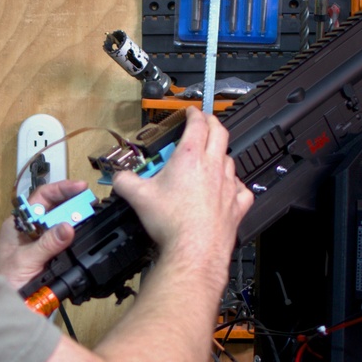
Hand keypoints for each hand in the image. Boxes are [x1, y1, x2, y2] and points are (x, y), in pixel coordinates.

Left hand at [0, 179, 89, 290]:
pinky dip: (75, 240)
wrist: (4, 307)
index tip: (80, 187)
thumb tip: (68, 227)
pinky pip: (65, 243)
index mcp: (19, 224)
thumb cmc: (5, 281)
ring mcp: (40, 244)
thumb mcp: (26, 260)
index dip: (61, 189)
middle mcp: (30, 230)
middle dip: (72, 205)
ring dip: (75, 222)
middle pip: (54, 209)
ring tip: (92, 219)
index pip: (41, 197)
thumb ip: (47, 244)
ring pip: (61, 226)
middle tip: (90, 205)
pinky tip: (85, 239)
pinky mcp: (49, 258)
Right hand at [109, 107, 251, 262]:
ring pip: (230, 159)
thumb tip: (118, 178)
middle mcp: (213, 166)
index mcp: (190, 157)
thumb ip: (125, 182)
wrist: (194, 250)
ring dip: (222, 154)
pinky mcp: (237, 205)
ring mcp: (229, 185)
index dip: (194, 114)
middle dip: (213, 123)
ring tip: (213, 156)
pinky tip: (230, 188)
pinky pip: (242, 189)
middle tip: (207, 121)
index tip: (191, 112)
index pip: (197, 125)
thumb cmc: (172, 223)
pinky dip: (236, 185)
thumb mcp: (138, 197)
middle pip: (220, 134)